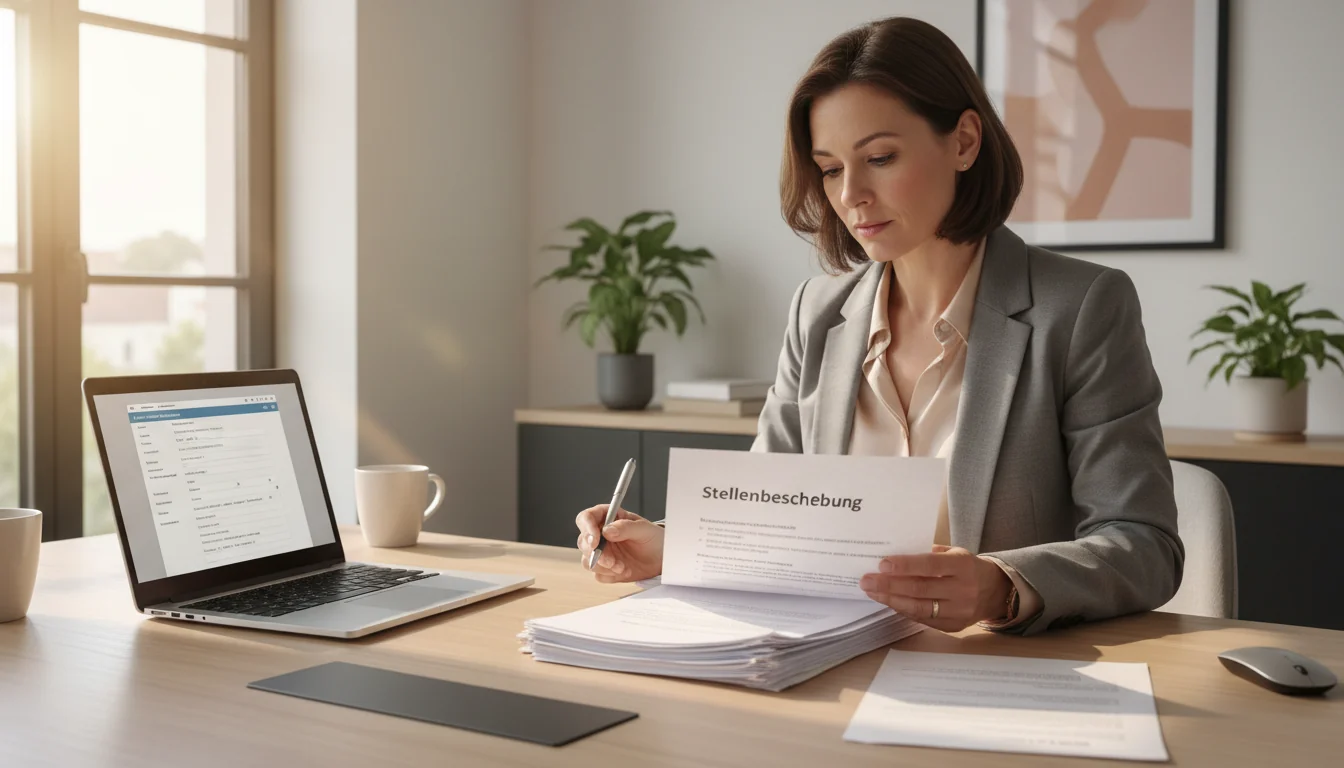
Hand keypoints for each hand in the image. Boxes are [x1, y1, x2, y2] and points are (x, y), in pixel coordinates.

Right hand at [574, 504, 664, 583]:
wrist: (662, 558)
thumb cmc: (653, 538)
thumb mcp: (644, 529)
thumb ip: (625, 527)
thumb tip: (607, 531)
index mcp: (607, 518)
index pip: (586, 518)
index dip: (587, 528)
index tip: (595, 541)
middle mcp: (600, 535)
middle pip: (583, 542)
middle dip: (596, 554)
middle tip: (612, 561)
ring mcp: (602, 552)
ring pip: (587, 560)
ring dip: (604, 566)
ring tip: (622, 566)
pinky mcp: (605, 569)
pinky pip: (598, 574)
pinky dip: (610, 575)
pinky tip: (625, 570)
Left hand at [859, 545, 1012, 631]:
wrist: (996, 592)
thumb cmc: (968, 568)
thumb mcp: (956, 553)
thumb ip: (929, 554)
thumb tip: (896, 557)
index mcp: (963, 566)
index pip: (930, 566)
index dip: (905, 566)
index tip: (882, 564)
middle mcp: (962, 590)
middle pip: (920, 589)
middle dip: (889, 585)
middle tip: (867, 580)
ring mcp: (959, 611)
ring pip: (919, 608)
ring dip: (891, 600)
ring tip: (872, 592)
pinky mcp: (953, 626)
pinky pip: (923, 619)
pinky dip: (903, 610)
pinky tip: (888, 601)